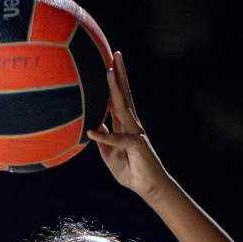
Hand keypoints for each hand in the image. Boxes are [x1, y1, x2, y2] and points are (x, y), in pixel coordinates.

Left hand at [86, 52, 171, 199]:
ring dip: (115, 89)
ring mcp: (136, 133)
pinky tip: (93, 132)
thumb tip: (96, 126)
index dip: (115, 81)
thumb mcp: (111, 155)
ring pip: (123, 107)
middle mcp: (132, 125)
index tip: (111, 63)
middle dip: (120, 73)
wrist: (150, 188)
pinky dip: (105, 136)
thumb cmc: (131, 172)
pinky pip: (117, 139)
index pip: (119, 99)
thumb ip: (105, 141)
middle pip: (125, 94)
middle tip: (116, 53)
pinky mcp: (135, 145)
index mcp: (126, 125)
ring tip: (108, 71)